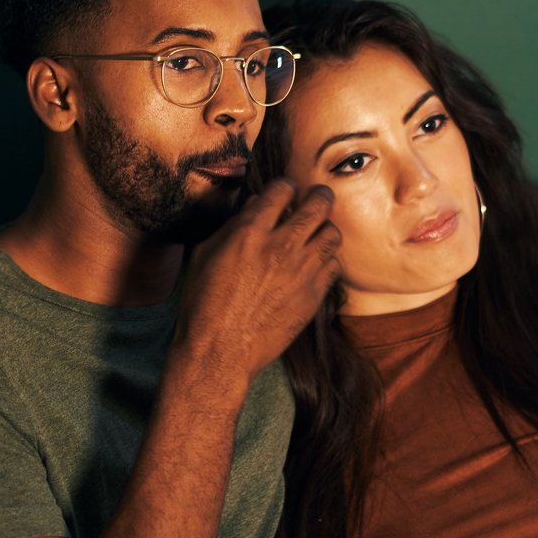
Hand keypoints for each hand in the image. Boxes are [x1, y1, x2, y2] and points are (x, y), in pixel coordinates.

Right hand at [176, 180, 340, 380]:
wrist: (219, 351)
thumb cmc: (203, 304)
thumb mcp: (204, 255)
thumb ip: (231, 227)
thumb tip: (254, 207)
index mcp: (249, 232)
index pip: (281, 190)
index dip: (285, 186)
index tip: (285, 191)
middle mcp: (280, 247)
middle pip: (318, 204)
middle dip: (319, 195)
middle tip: (316, 198)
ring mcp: (301, 272)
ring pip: (333, 233)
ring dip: (325, 227)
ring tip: (316, 232)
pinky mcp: (313, 296)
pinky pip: (335, 265)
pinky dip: (328, 259)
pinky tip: (315, 262)